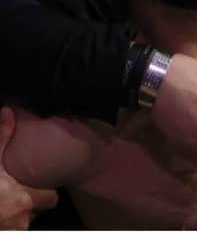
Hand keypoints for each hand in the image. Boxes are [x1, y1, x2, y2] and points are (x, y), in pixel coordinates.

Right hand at [0, 107, 57, 228]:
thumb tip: (8, 112)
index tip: (38, 184)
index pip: (52, 199)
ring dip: (16, 215)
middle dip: (30, 204)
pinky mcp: (4, 234)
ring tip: (4, 202)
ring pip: (23, 222)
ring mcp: (10, 230)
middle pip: (38, 211)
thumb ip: (2, 137)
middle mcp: (20, 219)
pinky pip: (12, 228)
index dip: (46, 192)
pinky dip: (7, 221)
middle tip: (19, 192)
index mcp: (23, 199)